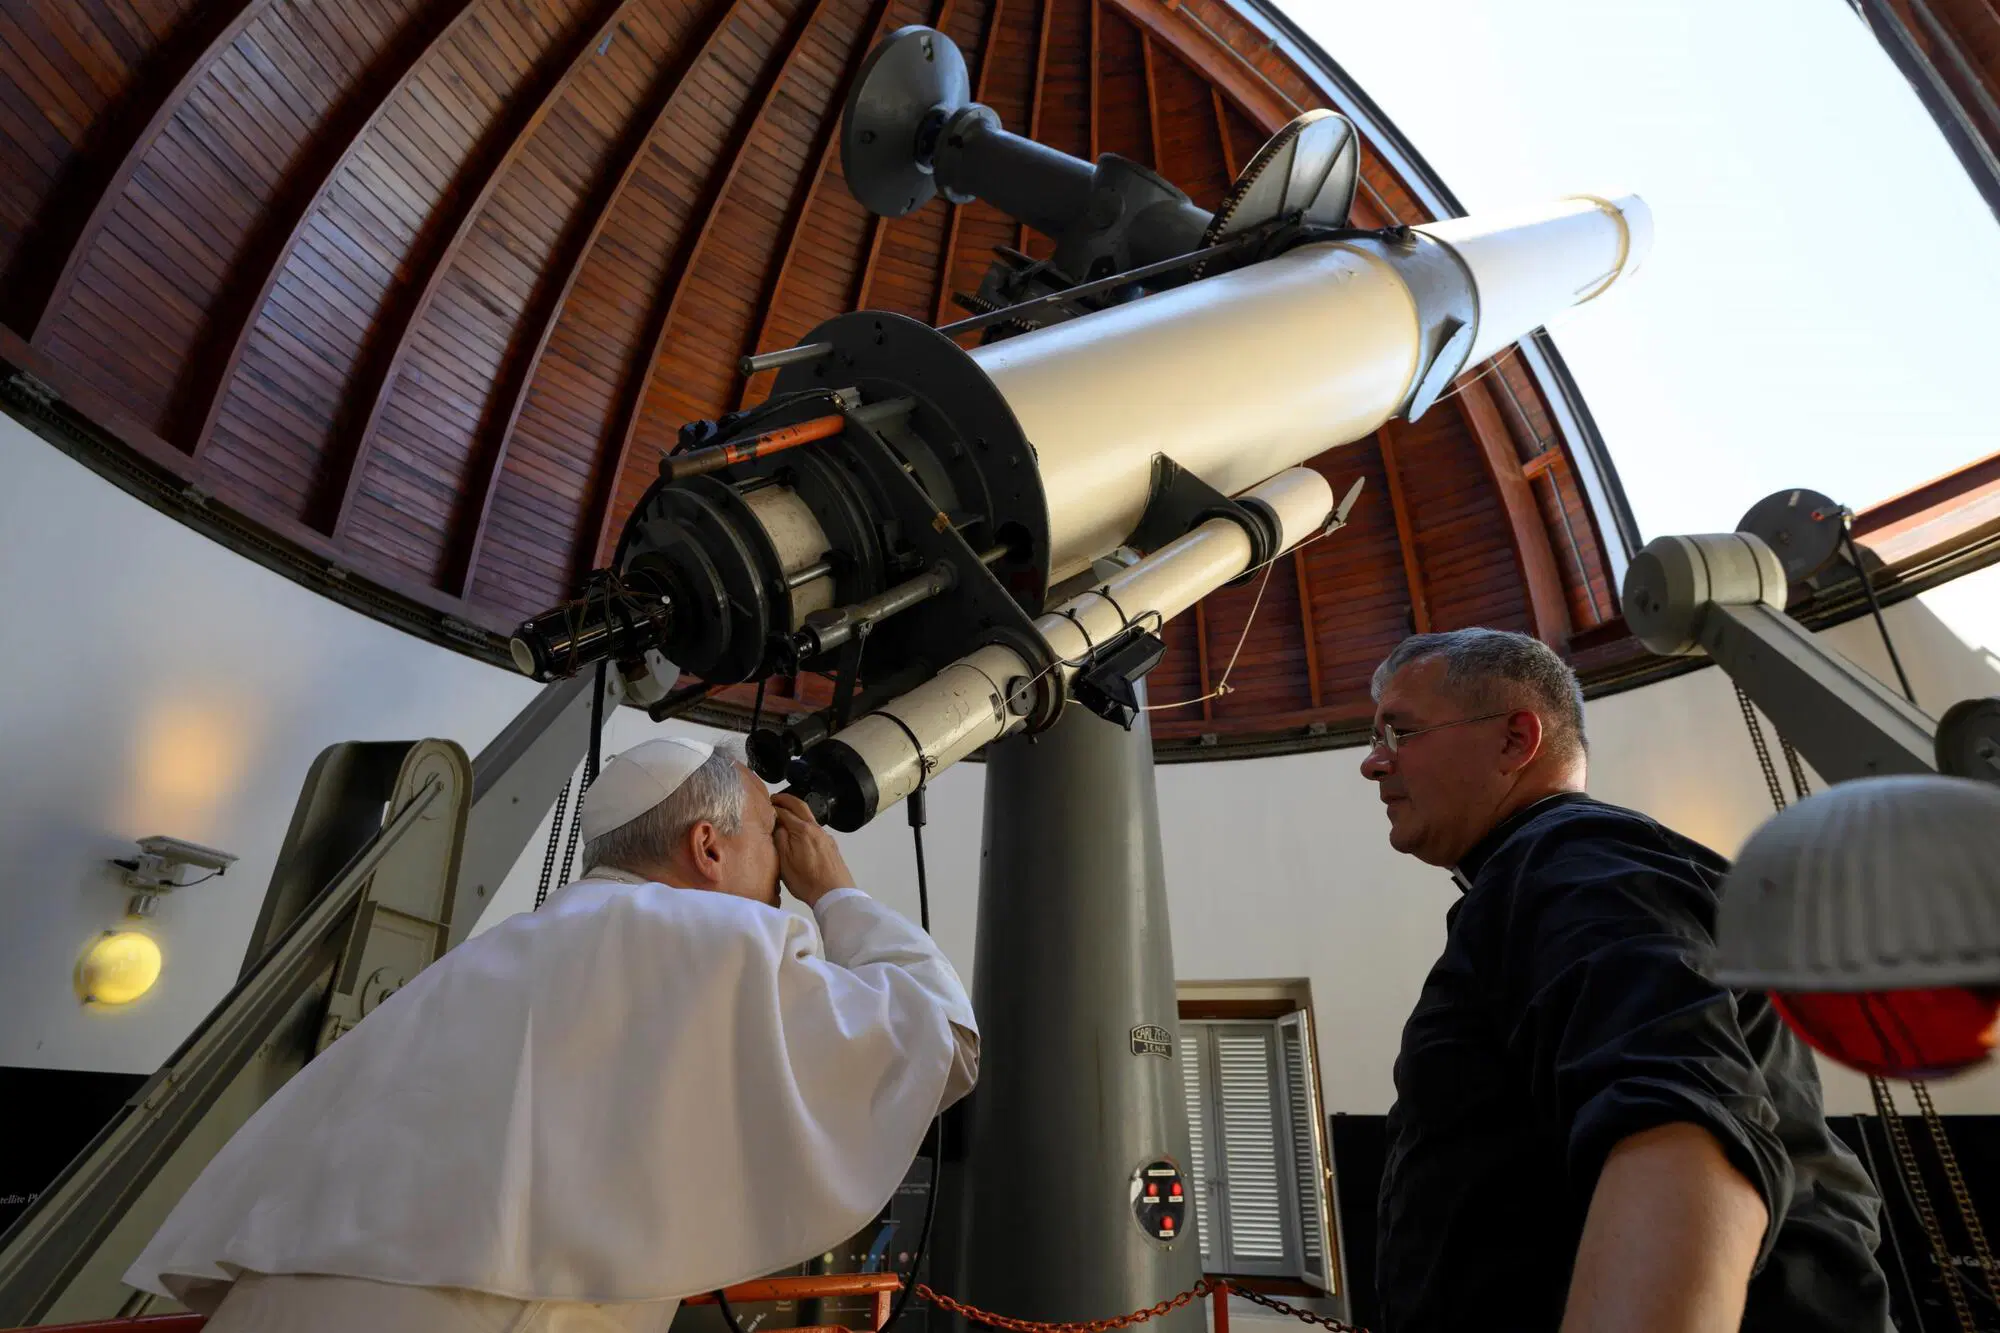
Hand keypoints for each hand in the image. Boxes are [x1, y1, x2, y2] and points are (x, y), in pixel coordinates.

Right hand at [773, 792, 855, 907]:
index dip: (773, 807)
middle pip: (800, 806)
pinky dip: (805, 823)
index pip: (785, 811)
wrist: (835, 893)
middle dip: (786, 799)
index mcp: (803, 830)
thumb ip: (780, 839)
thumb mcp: (785, 862)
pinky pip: (815, 828)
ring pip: (809, 817)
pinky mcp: (831, 845)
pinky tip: (799, 833)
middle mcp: (816, 828)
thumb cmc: (806, 880)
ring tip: (784, 816)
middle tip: (774, 798)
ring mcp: (825, 836)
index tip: (764, 804)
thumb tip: (778, 824)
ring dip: (796, 811)